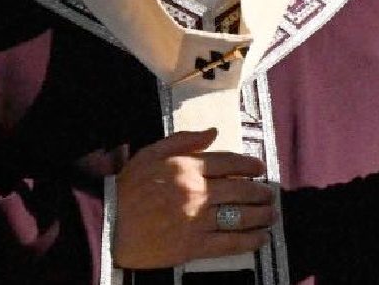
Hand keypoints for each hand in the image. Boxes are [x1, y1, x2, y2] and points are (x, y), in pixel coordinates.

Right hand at [112, 128, 275, 268]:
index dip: (250, 165)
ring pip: (240, 217)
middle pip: (241, 191)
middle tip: (269, 195)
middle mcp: (196, 192)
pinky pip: (229, 243)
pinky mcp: (192, 246)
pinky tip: (261, 239)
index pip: (229, 163)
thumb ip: (184, 141)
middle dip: (261, 193)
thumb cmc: (126, 188)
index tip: (259, 169)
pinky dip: (249, 242)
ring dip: (261, 216)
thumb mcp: (151, 153)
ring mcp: (196, 220)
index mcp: (187, 167)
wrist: (107, 224)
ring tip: (271, 215)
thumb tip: (213, 132)